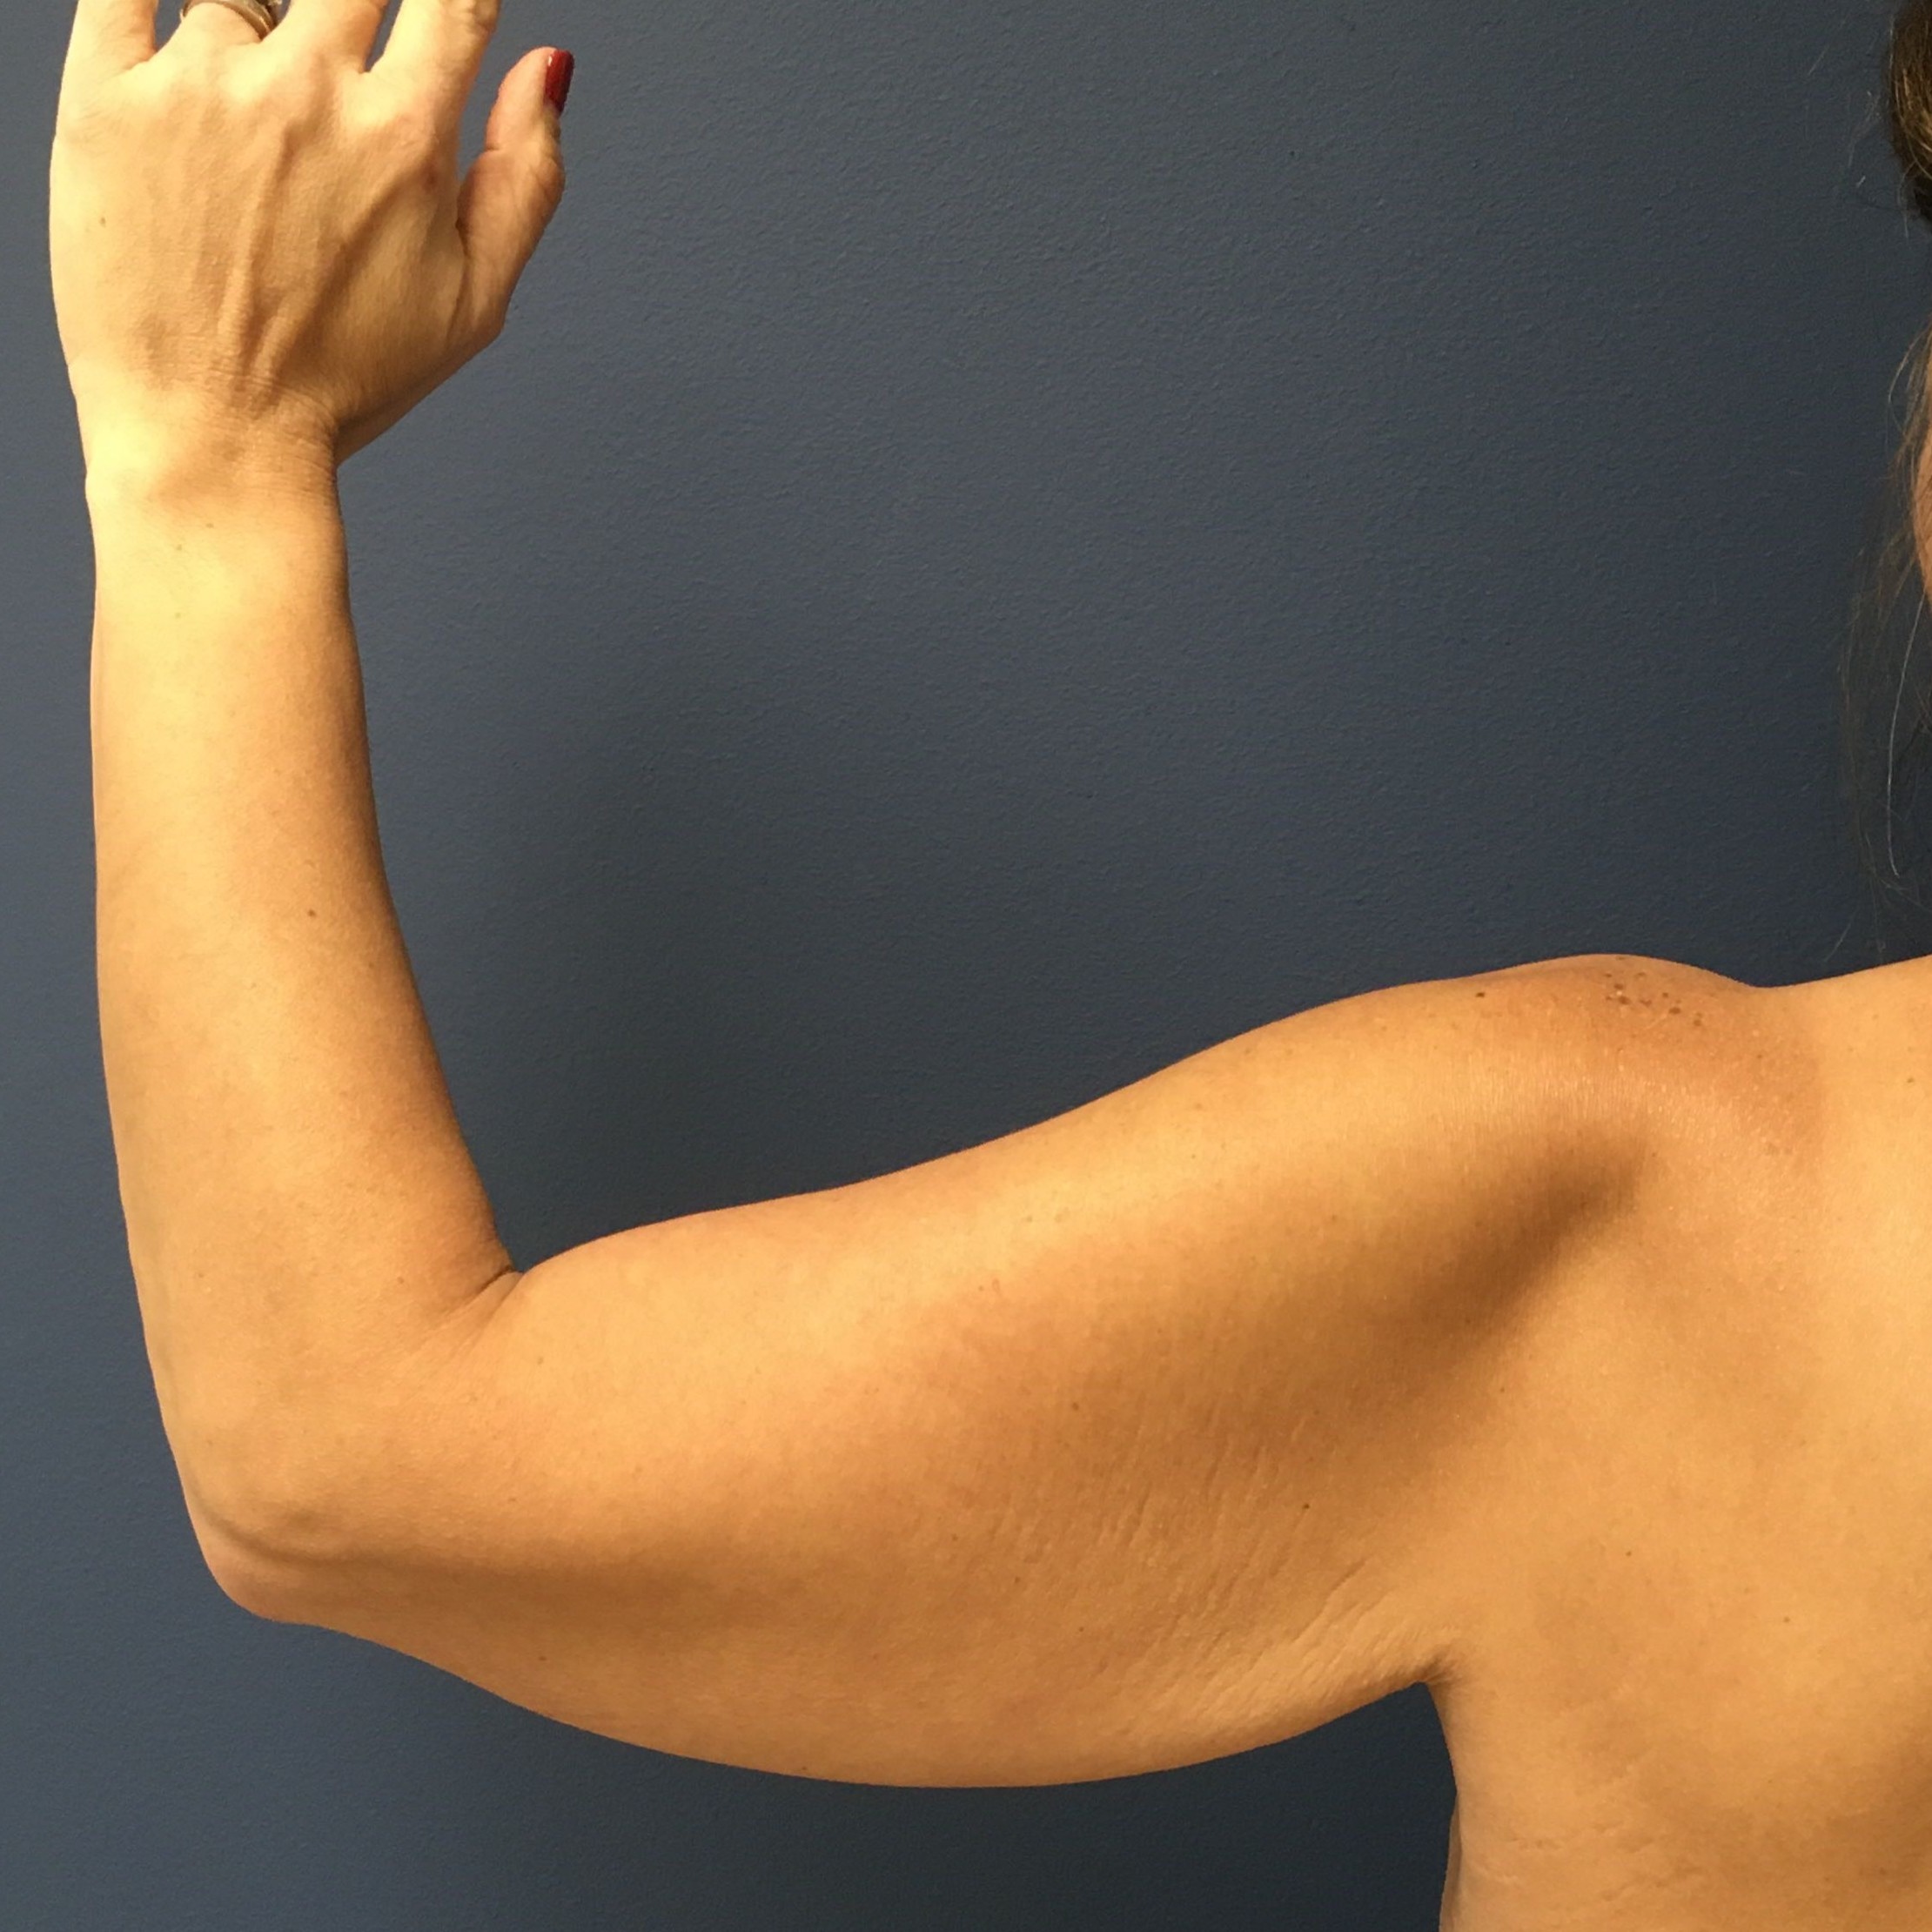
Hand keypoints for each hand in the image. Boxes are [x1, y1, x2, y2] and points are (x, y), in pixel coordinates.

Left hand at [50, 0, 569, 471]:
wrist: (212, 440)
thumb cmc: (340, 387)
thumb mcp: (474, 304)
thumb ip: (527, 178)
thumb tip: (549, 70)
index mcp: (404, 140)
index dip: (452, 3)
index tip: (438, 18)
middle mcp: (307, 97)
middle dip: (357, 16)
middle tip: (339, 79)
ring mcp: (201, 89)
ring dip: (256, 36)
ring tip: (249, 134)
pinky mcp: (106, 97)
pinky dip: (154, 4)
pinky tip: (179, 52)